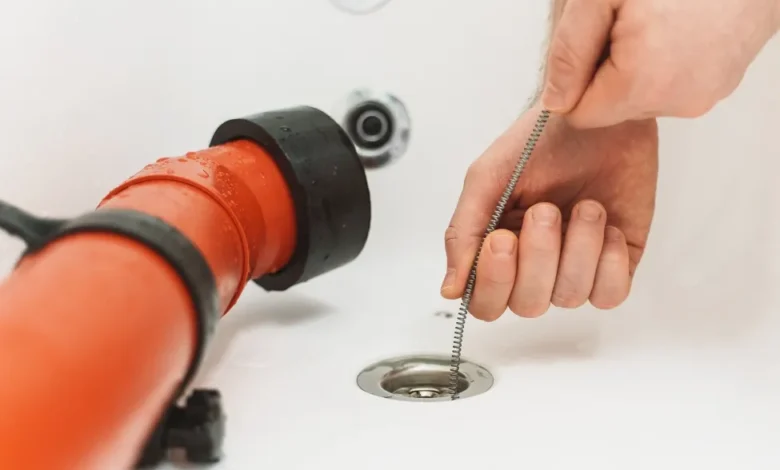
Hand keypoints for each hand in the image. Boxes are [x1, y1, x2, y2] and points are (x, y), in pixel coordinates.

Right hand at [441, 106, 657, 319]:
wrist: (596, 111)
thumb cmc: (539, 140)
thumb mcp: (486, 179)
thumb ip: (462, 233)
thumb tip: (449, 290)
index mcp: (497, 251)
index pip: (486, 302)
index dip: (493, 282)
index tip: (502, 238)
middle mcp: (535, 266)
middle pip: (527, 304)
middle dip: (538, 257)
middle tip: (545, 210)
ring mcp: (576, 266)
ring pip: (569, 297)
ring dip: (578, 248)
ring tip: (585, 206)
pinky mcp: (615, 261)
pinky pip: (611, 295)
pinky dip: (608, 261)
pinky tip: (606, 225)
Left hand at [541, 0, 779, 127]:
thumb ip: (570, 52)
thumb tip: (555, 100)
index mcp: (643, 83)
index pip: (579, 115)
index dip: (575, 78)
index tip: (592, 39)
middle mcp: (678, 100)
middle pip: (611, 107)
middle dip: (605, 69)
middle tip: (625, 20)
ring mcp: (705, 94)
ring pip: (642, 97)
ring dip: (635, 64)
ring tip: (655, 17)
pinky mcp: (723, 82)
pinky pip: (673, 85)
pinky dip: (664, 60)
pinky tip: (677, 23)